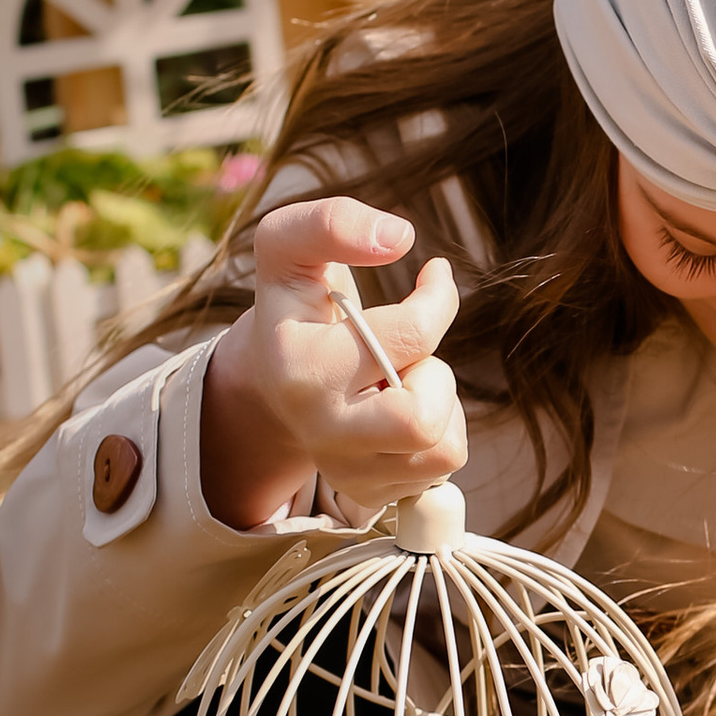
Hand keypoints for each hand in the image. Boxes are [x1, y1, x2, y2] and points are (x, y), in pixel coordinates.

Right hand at [199, 197, 464, 530]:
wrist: (272, 385)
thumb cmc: (294, 307)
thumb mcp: (288, 247)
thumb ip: (332, 222)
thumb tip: (399, 237)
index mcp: (301, 367)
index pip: (410, 336)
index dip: (439, 297)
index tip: (433, 275)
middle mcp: (321, 428)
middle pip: (422, 421)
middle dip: (435, 377)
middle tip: (410, 356)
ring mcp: (346, 469)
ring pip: (443, 447)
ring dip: (440, 403)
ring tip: (401, 382)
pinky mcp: (371, 493)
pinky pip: (441, 471)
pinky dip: (438, 434)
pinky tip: (399, 414)